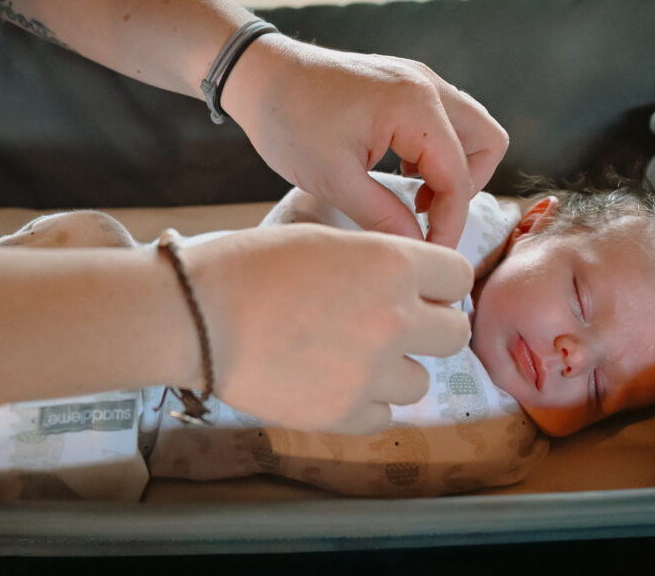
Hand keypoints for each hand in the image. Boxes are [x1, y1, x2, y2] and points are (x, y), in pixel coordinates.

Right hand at [180, 224, 472, 434]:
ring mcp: (371, 371)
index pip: (459, 277)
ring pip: (420, 382)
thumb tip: (411, 281)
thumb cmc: (248, 266)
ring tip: (348, 356)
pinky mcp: (343, 413)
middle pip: (455, 333)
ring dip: (394, 371)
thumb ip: (377, 260)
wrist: (195, 316)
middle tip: (390, 326)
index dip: (437, 283)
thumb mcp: (322, 238)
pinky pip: (383, 415)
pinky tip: (329, 381)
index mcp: (391, 263)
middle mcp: (394, 318)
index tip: (418, 290)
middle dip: (428, 329)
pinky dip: (363, 403)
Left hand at [222, 35, 508, 247]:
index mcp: (416, 106)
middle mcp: (428, 85)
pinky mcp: (405, 83)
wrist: (260, 74)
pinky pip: (444, 120)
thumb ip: (383, 216)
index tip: (430, 255)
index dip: (449, 224)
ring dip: (453, 168)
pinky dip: (435, 151)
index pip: (458, 177)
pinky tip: (399, 172)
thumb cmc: (289, 121)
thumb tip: (417, 248)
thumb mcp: (333, 180)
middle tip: (425, 216)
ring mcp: (418, 79)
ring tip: (411, 196)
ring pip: (469, 129)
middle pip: (487, 143)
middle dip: (464, 188)